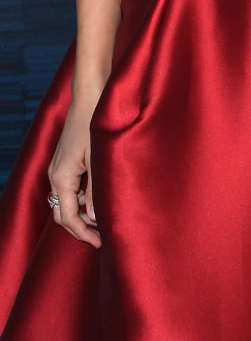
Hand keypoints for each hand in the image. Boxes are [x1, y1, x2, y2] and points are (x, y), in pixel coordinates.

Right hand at [47, 101, 101, 248]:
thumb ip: (95, 190)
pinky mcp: (67, 162)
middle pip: (63, 214)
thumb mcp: (98, 160)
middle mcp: (56, 176)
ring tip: (104, 222)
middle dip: (81, 229)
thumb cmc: (95, 125)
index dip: (84, 233)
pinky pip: (70, 190)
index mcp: (61, 178)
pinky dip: (82, 201)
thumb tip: (92, 217)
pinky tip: (99, 202)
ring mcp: (60, 169)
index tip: (101, 243)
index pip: (68, 217)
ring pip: (66, 202)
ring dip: (82, 215)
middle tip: (103, 238)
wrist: (90, 96)